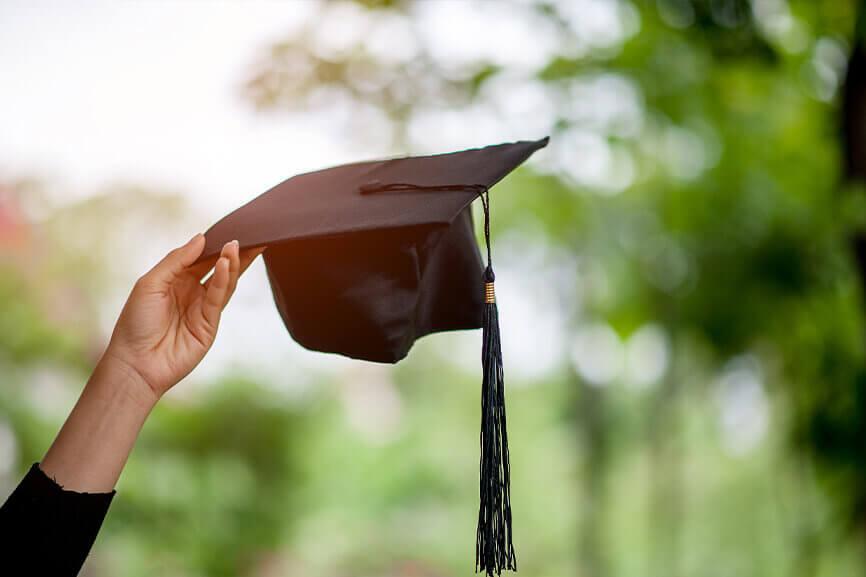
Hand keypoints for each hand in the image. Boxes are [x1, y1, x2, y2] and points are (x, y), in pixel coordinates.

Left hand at [102, 234, 262, 403]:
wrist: (136, 363)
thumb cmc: (135, 323)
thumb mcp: (150, 283)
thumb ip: (176, 260)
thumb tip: (200, 238)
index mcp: (174, 280)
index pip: (199, 257)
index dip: (213, 243)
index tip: (228, 228)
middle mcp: (191, 292)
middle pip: (217, 268)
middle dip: (233, 252)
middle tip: (252, 236)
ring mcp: (202, 309)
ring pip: (224, 281)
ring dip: (232, 263)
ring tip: (238, 246)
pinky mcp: (210, 324)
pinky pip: (218, 297)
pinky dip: (224, 280)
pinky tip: (226, 264)